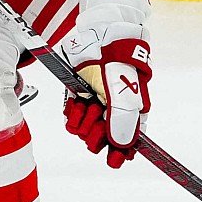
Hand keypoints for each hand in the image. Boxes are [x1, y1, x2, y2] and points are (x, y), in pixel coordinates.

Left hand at [64, 39, 149, 167]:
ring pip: (85, 134)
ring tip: (88, 104)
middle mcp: (112, 114)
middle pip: (103, 141)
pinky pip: (71, 122)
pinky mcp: (77, 101)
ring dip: (85, 121)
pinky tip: (77, 103)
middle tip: (98, 118)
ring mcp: (94, 108)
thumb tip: (123, 148)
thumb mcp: (124, 94)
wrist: (97, 40)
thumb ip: (124, 121)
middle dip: (98, 133)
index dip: (121, 154)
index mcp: (130, 114)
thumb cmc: (118, 65)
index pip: (127, 143)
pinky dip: (72, 115)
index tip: (115, 161)